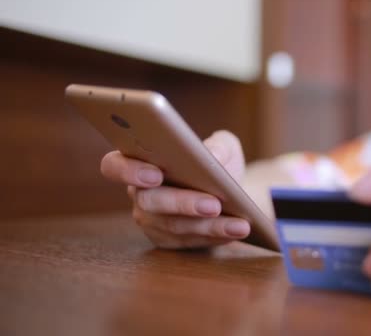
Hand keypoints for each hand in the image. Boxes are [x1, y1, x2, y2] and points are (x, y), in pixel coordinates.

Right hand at [101, 130, 250, 248]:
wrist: (231, 192)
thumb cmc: (218, 163)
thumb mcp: (224, 147)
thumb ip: (219, 146)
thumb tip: (212, 156)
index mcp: (140, 162)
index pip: (114, 166)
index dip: (128, 171)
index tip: (156, 173)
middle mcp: (139, 194)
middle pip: (150, 201)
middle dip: (184, 203)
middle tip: (214, 204)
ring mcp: (151, 221)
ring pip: (175, 226)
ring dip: (209, 226)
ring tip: (239, 224)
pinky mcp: (168, 241)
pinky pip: (190, 242)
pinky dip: (215, 236)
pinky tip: (236, 231)